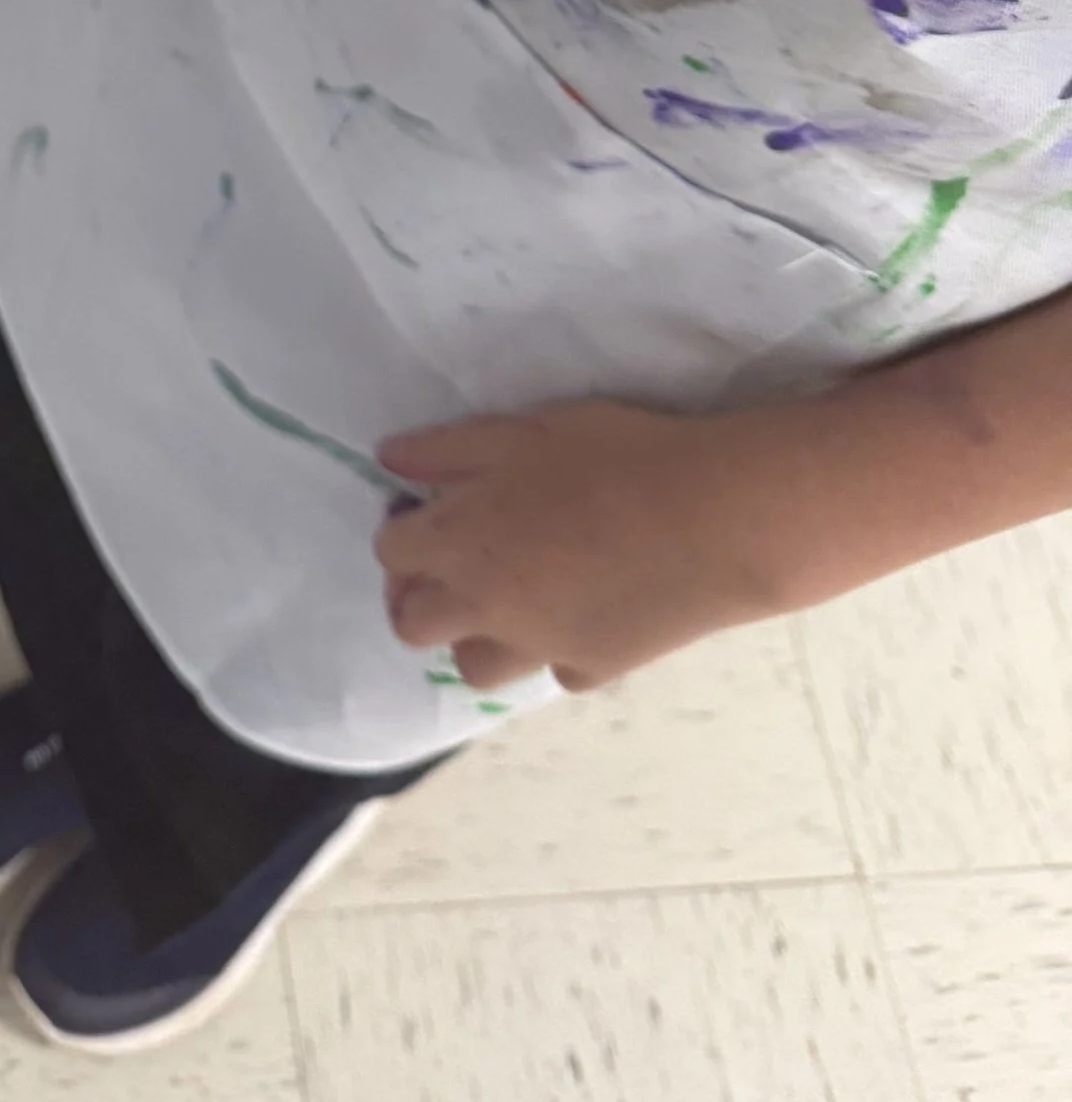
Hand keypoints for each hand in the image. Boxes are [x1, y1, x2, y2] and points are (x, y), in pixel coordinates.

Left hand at [373, 399, 806, 694]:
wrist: (712, 520)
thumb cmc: (612, 459)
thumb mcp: (520, 431)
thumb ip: (446, 450)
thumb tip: (388, 460)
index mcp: (460, 543)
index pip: (391, 553)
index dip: (402, 527)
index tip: (429, 504)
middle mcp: (487, 606)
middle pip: (413, 625)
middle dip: (417, 593)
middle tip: (454, 559)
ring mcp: (538, 647)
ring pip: (474, 666)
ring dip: (476, 634)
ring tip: (508, 594)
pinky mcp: (593, 670)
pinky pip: (554, 670)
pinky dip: (556, 648)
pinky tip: (581, 608)